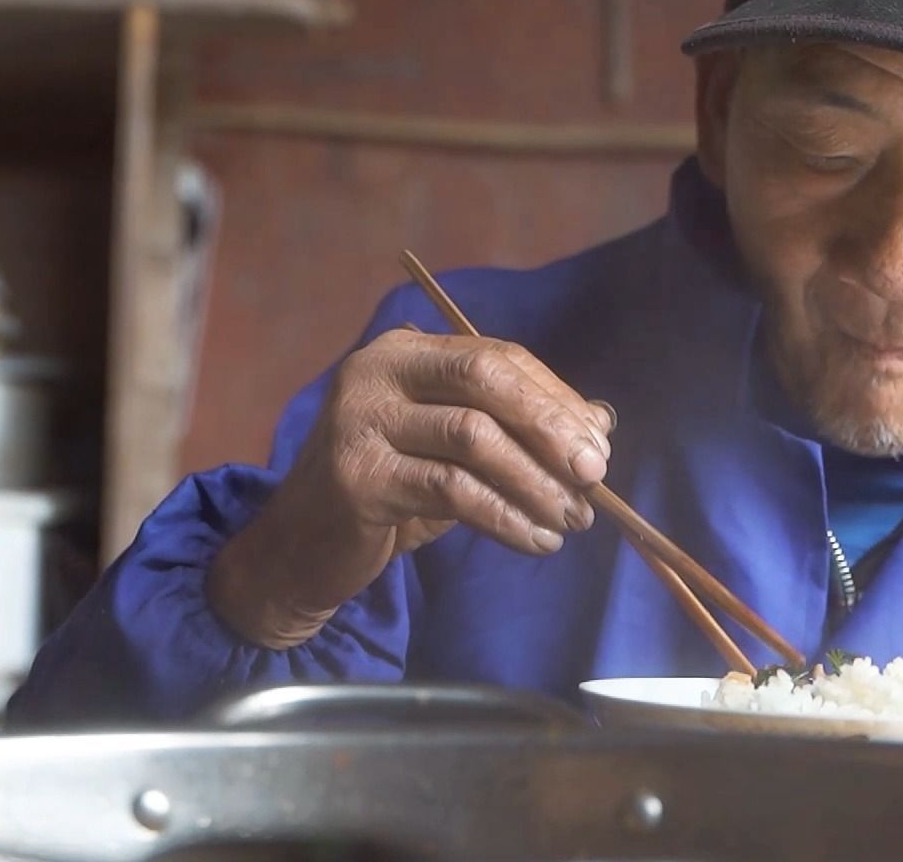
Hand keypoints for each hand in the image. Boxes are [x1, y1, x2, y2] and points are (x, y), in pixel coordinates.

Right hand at [208, 329, 613, 647]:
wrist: (301, 550)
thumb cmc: (388, 493)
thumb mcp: (455, 453)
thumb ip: (518, 428)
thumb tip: (601, 422)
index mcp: (404, 352)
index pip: (496, 357)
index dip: (554, 398)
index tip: (598, 444)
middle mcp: (376, 372)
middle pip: (485, 379)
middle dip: (551, 426)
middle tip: (594, 474)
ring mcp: (360, 421)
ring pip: (474, 439)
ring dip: (536, 482)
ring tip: (571, 520)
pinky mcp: (357, 476)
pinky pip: (452, 491)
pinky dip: (506, 517)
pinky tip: (536, 540)